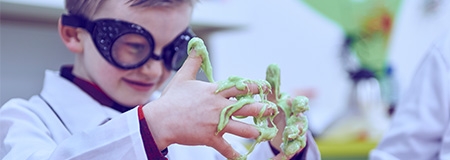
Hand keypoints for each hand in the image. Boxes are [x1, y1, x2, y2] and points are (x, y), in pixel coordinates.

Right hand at [142, 50, 274, 158]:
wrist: (160, 120)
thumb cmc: (171, 98)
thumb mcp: (183, 76)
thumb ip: (193, 61)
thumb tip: (197, 45)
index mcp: (214, 92)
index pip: (240, 87)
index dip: (254, 86)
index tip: (265, 87)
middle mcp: (218, 107)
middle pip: (246, 107)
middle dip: (262, 108)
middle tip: (273, 109)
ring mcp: (215, 123)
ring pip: (241, 128)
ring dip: (254, 131)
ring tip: (264, 132)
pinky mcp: (210, 138)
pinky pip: (225, 148)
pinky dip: (233, 154)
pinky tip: (241, 157)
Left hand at [267, 89, 307, 158]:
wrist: (279, 124)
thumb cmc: (278, 107)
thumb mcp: (274, 96)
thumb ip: (274, 83)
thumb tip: (273, 65)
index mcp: (294, 106)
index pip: (301, 104)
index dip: (301, 104)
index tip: (298, 104)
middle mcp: (298, 120)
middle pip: (301, 123)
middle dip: (298, 127)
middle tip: (292, 129)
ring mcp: (296, 134)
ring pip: (298, 138)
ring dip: (293, 141)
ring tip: (288, 144)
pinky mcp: (292, 145)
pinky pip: (291, 150)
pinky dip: (287, 153)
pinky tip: (282, 155)